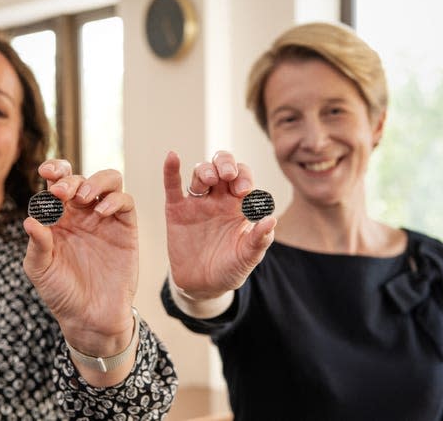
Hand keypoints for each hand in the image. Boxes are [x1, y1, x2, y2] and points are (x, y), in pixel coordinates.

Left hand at [23, 159, 137, 357]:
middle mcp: (82, 213)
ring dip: (96, 181)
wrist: (90, 317)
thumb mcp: (40, 270)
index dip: (53, 170)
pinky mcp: (126, 228)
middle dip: (70, 180)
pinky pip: (125, 202)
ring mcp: (105, 218)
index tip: (46, 172)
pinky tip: (101, 213)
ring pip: (109, 180)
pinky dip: (115, 200)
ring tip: (84, 198)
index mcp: (58, 217)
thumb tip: (30, 219)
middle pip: (81, 178)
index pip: (56, 182)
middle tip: (61, 194)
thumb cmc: (61, 292)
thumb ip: (37, 244)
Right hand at [164, 151, 275, 300]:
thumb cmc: (229, 269)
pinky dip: (171, 170)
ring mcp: (197, 203)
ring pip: (200, 173)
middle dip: (226, 163)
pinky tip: (172, 157)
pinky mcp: (176, 210)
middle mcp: (219, 199)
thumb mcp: (247, 258)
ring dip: (205, 170)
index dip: (244, 178)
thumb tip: (271, 219)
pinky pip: (173, 186)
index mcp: (239, 206)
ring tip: (210, 181)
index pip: (243, 178)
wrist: (202, 286)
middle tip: (228, 175)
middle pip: (222, 167)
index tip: (244, 192)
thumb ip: (259, 240)